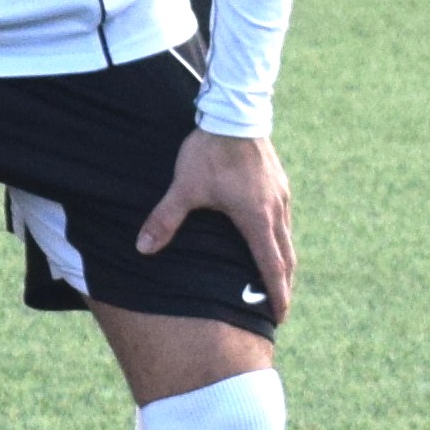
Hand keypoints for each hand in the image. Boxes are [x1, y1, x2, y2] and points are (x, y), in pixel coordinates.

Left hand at [138, 129, 293, 322]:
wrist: (234, 115)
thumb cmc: (209, 153)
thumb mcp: (184, 189)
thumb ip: (165, 220)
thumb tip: (142, 249)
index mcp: (257, 219)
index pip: (271, 266)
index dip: (276, 293)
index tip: (279, 315)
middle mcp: (276, 211)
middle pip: (286, 257)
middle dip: (282, 283)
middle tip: (279, 306)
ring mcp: (281, 196)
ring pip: (287, 237)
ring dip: (283, 260)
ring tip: (275, 278)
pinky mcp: (279, 183)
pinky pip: (283, 219)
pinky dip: (279, 238)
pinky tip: (268, 237)